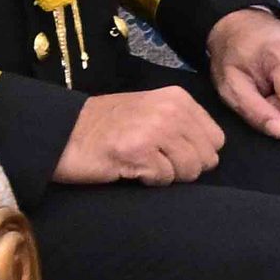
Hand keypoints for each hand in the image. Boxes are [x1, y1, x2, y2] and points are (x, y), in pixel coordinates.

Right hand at [57, 86, 226, 187]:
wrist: (62, 133)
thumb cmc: (109, 126)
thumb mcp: (153, 112)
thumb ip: (184, 125)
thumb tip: (211, 152)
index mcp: (178, 98)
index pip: (217, 140)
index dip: (197, 153)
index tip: (171, 152)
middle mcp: (171, 110)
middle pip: (207, 158)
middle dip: (184, 167)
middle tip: (155, 161)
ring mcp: (155, 129)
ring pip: (188, 171)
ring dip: (166, 175)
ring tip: (141, 162)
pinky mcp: (138, 151)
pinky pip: (163, 179)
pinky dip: (148, 180)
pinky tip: (129, 167)